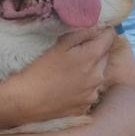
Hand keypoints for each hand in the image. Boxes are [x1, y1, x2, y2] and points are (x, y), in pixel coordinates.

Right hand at [0, 27, 115, 124]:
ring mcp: (92, 94)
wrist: (25, 101)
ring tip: (70, 72)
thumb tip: (97, 28)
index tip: (97, 31)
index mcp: (91, 58)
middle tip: (77, 52)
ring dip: (91, 71)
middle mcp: (98, 77)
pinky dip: (84, 88)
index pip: (109, 38)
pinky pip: (90, 92)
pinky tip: (67, 87)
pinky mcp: (85, 107)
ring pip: (98, 76)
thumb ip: (81, 34)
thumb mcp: (58, 46)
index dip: (104, 32)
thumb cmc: (39, 70)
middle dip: (96, 52)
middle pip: (105, 57)